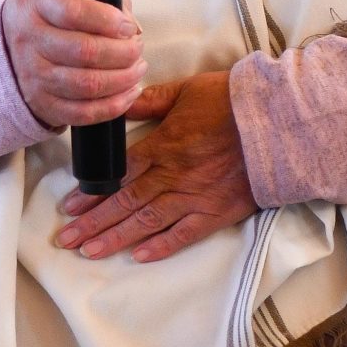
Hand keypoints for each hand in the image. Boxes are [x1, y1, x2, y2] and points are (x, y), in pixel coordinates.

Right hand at [1, 0, 146, 129]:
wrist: (6, 48)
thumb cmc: (47, 19)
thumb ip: (100, 4)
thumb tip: (131, 27)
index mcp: (35, 6)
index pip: (73, 11)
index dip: (107, 20)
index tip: (127, 26)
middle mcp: (30, 42)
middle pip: (85, 51)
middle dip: (123, 52)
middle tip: (137, 48)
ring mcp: (35, 77)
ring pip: (88, 85)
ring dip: (123, 78)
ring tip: (137, 68)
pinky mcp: (44, 105)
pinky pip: (84, 112)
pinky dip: (114, 105)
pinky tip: (129, 92)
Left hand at [54, 70, 256, 261]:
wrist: (281, 124)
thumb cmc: (234, 103)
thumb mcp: (187, 90)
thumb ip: (150, 100)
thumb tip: (118, 104)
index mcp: (164, 146)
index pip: (118, 174)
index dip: (92, 192)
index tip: (68, 206)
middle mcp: (174, 175)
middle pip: (125, 203)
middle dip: (93, 223)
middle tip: (65, 239)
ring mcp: (195, 196)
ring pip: (148, 222)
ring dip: (116, 238)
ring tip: (89, 252)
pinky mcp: (218, 212)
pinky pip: (185, 234)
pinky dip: (162, 246)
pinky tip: (138, 256)